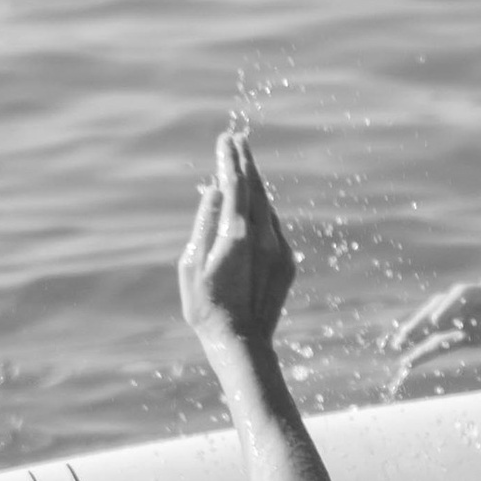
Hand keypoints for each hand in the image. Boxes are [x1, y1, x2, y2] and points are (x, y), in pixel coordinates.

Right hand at [178, 127, 294, 352]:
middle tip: (238, 139)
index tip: (226, 138)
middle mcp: (264, 236)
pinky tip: (254, 205)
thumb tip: (213, 189)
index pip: (234, 183)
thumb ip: (204, 223)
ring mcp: (279, 248)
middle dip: (246, 161)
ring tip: (245, 165)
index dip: (229, 159)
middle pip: (256, 188)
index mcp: (237, 233)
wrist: (242, 343)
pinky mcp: (288, 261)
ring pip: (268, 206)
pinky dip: (263, 211)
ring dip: (256, 185)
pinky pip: (274, 227)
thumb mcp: (192, 264)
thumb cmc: (207, 307)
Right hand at [389, 261, 480, 387]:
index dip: (452, 305)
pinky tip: (406, 353)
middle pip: (442, 306)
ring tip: (394, 347)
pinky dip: (422, 339)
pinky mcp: (468, 322)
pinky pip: (441, 330)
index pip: (467, 294)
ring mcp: (469, 311)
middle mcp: (475, 299)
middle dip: (420, 322)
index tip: (437, 319)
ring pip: (436, 317)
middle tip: (400, 340)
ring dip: (415, 330)